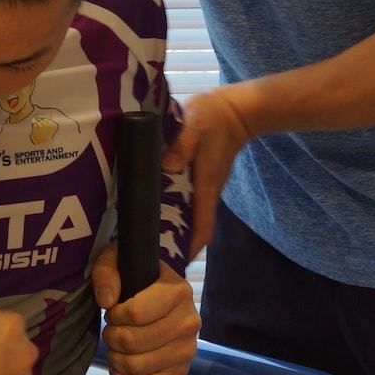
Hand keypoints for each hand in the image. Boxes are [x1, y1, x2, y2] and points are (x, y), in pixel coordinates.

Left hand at [91, 243, 199, 374]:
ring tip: (115, 346)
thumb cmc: (135, 276)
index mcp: (179, 291)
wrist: (159, 294)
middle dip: (112, 336)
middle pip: (134, 341)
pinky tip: (119, 368)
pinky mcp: (181, 371)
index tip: (113, 310)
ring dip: (115, 359)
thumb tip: (107, 301)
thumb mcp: (116, 261)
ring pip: (138, 366)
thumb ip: (107, 273)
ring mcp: (188, 349)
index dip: (115, 315)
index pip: (136, 313)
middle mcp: (190, 321)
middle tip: (111, 329)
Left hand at [163, 86, 258, 255]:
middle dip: (174, 244)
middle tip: (146, 255)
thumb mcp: (195, 126)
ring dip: (170, 227)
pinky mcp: (197, 179)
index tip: (170, 265)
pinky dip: (170, 209)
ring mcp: (202, 188)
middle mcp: (205, 193)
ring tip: (142, 237)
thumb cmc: (213, 118)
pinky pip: (183, 201)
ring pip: (187, 216)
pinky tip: (149, 208)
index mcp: (206, 187)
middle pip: (193, 228)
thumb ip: (181, 145)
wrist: (233, 110)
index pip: (202, 228)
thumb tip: (166, 167)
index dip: (189, 249)